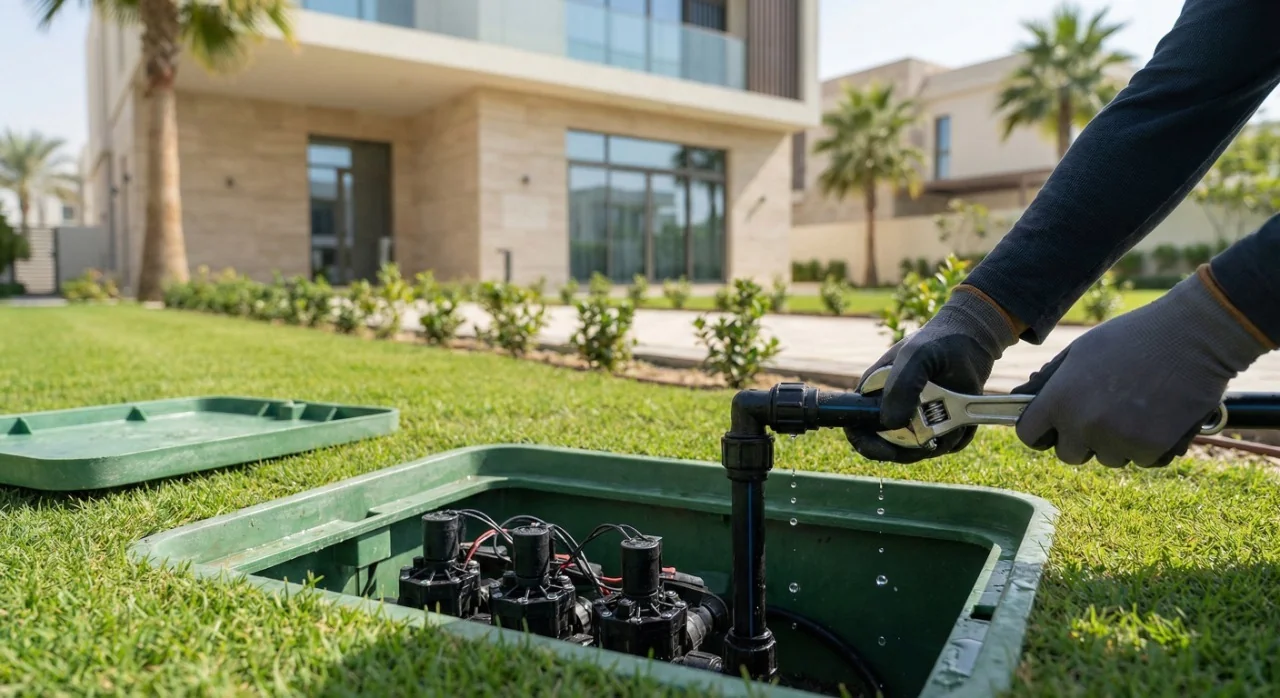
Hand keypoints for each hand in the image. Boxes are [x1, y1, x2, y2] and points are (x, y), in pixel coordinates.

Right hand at [847, 287, 1020, 462]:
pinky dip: (958, 438)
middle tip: (930, 440)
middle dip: (910, 449)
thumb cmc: (937, 342)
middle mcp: (893, 410)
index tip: (888, 451)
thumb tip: (891, 423)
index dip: (867, 445)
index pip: (856, 428)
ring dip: (939, 441)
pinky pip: (947, 445)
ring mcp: (917, 419)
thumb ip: (902, 386)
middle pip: (890, 447)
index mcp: (874, 394)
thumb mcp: (916, 356)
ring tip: (953, 419)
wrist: (973, 340)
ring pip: (921, 450)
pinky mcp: (941, 425)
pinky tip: (963, 418)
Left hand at [1014, 269, 1270, 467]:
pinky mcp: (1151, 449)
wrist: (1192, 336)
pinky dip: (1147, 445)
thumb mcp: (1080, 352)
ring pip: (1107, 458)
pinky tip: (1158, 415)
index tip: (1052, 426)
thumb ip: (1050, 382)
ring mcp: (1118, 440)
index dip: (1040, 431)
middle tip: (1103, 412)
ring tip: (1136, 405)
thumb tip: (1022, 398)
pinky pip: (1140, 460)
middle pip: (1068, 454)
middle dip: (1081, 439)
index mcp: (1060, 399)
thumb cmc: (1132, 338)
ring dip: (1117, 441)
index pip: (1029, 435)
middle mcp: (1084, 425)